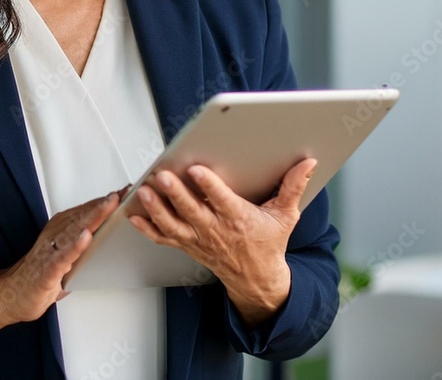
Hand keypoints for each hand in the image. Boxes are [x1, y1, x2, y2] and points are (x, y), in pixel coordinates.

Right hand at [0, 191, 118, 346]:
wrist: (12, 296)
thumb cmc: (41, 275)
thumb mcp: (68, 257)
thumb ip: (86, 246)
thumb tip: (112, 240)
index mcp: (61, 229)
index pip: (87, 210)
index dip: (107, 201)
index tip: (127, 190)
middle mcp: (55, 234)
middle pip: (84, 215)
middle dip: (106, 203)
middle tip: (125, 191)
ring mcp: (50, 250)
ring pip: (75, 229)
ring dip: (95, 216)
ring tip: (111, 204)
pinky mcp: (47, 269)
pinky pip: (63, 255)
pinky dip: (76, 245)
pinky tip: (87, 237)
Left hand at [129, 158, 317, 325]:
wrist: (256, 278)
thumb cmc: (267, 244)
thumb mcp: (285, 216)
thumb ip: (293, 187)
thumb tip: (308, 163)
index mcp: (238, 219)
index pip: (221, 200)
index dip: (208, 185)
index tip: (195, 169)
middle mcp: (215, 230)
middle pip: (191, 211)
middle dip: (175, 194)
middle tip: (161, 176)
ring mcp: (198, 239)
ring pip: (172, 225)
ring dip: (155, 209)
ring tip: (143, 192)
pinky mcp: (187, 245)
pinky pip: (163, 237)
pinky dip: (147, 228)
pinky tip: (133, 215)